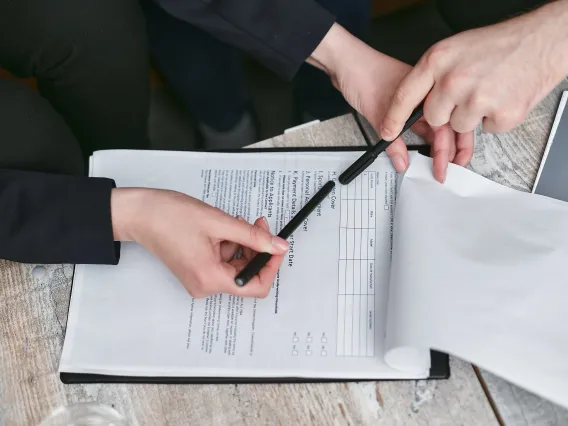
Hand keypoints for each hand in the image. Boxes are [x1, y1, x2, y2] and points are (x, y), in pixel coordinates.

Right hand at [110, 188, 287, 297]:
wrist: (140, 214)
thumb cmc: (170, 217)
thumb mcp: (219, 222)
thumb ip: (253, 236)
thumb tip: (278, 246)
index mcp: (210, 279)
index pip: (256, 286)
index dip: (270, 265)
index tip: (277, 246)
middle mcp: (205, 286)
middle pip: (246, 275)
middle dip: (257, 249)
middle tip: (258, 224)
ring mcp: (200, 280)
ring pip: (236, 266)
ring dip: (242, 244)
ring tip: (234, 222)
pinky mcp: (197, 271)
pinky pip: (223, 262)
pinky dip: (230, 245)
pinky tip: (224, 228)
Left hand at [308, 23, 473, 181]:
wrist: (345, 62)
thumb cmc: (364, 73)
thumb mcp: (379, 114)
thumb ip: (392, 143)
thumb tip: (402, 163)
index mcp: (428, 93)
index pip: (445, 125)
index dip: (447, 149)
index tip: (445, 167)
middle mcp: (425, 97)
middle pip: (444, 127)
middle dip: (450, 150)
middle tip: (450, 170)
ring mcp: (414, 102)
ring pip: (431, 127)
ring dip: (436, 145)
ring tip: (440, 164)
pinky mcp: (402, 107)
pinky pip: (416, 126)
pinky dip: (420, 139)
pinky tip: (422, 151)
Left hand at [380, 1, 567, 143]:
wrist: (543, 42)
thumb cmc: (501, 44)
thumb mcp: (455, 50)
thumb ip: (433, 75)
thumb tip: (415, 102)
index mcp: (438, 60)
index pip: (403, 96)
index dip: (393, 118)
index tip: (387, 132)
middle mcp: (454, 80)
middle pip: (433, 117)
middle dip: (447, 111)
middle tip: (468, 92)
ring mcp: (477, 99)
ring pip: (459, 126)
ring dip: (473, 115)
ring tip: (489, 89)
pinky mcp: (500, 115)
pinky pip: (486, 130)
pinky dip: (495, 118)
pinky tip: (503, 98)